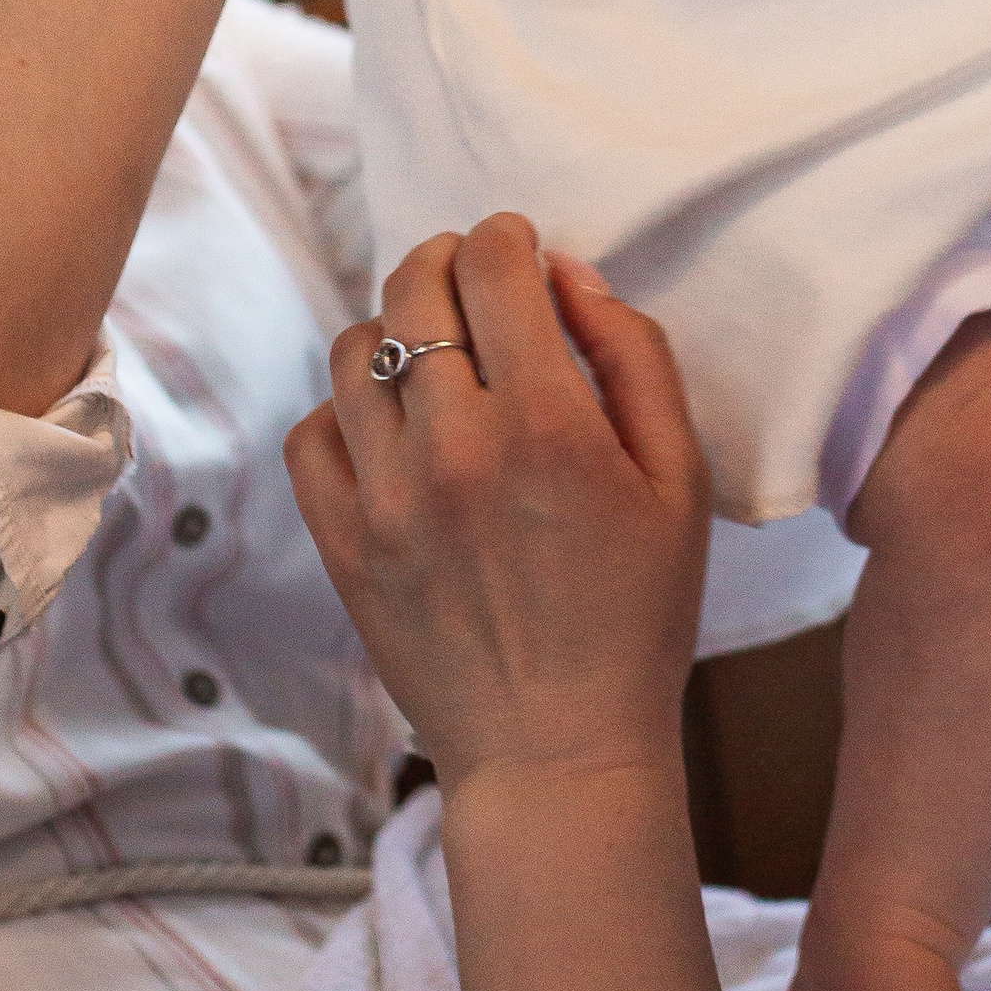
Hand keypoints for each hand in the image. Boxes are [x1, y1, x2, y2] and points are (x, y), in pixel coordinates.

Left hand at [287, 218, 711, 793]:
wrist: (558, 751)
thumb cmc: (637, 616)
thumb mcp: (680, 480)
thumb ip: (635, 357)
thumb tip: (569, 275)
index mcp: (547, 422)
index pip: (492, 266)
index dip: (505, 238)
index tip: (517, 250)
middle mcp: (455, 446)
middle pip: (414, 288)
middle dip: (447, 263)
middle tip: (474, 284)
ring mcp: (386, 496)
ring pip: (353, 350)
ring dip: (394, 330)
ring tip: (432, 356)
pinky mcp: (343, 543)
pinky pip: (310, 433)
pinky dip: (343, 412)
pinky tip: (388, 428)